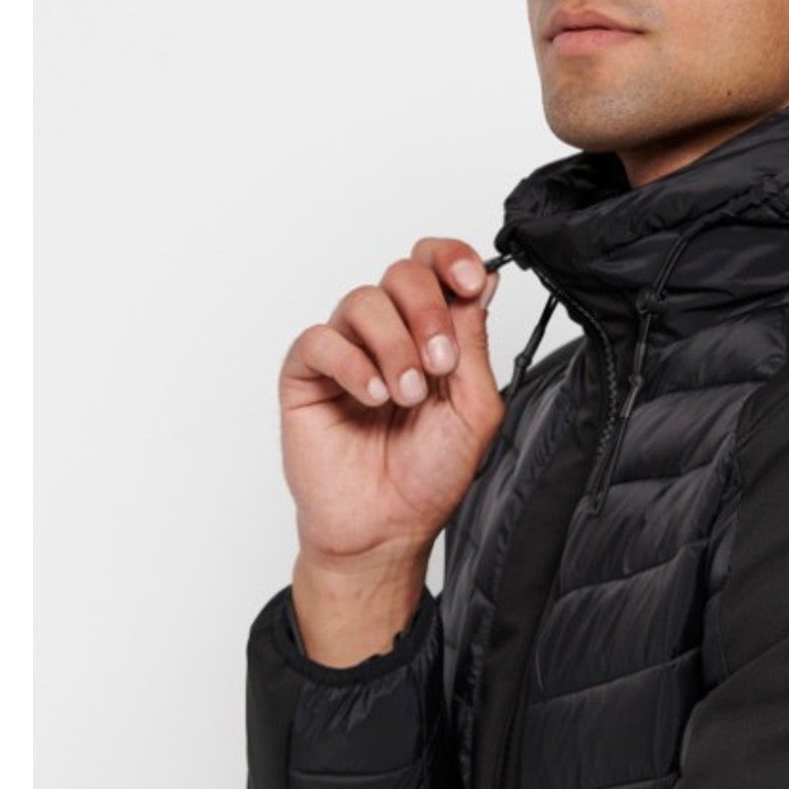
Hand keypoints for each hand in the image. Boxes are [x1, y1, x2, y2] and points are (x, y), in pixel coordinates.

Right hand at [279, 238, 506, 566]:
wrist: (387, 528)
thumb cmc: (428, 476)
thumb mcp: (475, 409)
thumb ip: (474, 344)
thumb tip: (482, 282)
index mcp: (432, 336)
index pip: (436, 268)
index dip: (451, 260)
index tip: (467, 280)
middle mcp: (388, 335)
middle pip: (402, 274)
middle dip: (427, 311)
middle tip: (439, 363)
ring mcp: (346, 352)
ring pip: (362, 301)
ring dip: (393, 346)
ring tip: (405, 397)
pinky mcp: (307, 375)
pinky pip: (321, 339)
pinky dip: (352, 363)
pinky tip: (372, 397)